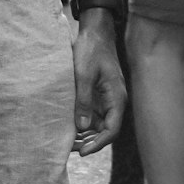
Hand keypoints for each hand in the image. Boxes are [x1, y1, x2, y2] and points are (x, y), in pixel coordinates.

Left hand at [72, 21, 126, 155]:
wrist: (94, 31)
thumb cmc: (91, 49)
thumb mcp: (84, 74)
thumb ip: (84, 100)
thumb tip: (82, 127)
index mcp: (117, 98)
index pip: (111, 130)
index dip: (98, 144)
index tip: (83, 152)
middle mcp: (114, 102)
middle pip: (104, 130)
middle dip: (89, 142)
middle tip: (70, 149)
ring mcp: (106, 98)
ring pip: (98, 124)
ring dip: (85, 133)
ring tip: (67, 141)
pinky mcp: (98, 94)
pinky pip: (92, 113)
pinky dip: (82, 121)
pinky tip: (69, 126)